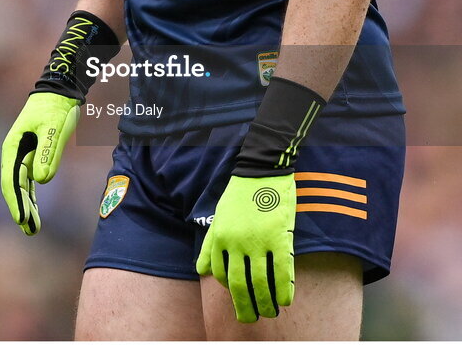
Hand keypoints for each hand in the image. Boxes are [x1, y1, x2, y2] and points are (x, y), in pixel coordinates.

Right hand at [1, 92, 78, 234]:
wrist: (60, 92)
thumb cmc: (55, 107)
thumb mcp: (53, 128)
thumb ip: (48, 151)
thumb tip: (41, 180)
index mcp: (13, 146)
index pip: (11, 179)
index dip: (15, 201)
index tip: (21, 219)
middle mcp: (14, 153)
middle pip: (14, 186)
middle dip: (21, 208)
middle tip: (29, 230)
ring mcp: (23, 155)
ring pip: (22, 186)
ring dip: (26, 206)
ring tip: (31, 228)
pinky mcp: (34, 156)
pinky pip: (29, 181)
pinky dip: (32, 196)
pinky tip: (34, 211)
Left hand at [196, 174, 295, 321]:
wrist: (260, 169)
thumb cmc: (239, 194)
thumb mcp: (218, 217)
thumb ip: (211, 244)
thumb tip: (202, 271)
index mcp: (221, 237)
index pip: (222, 274)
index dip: (230, 290)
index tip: (239, 296)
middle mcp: (237, 242)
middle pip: (239, 284)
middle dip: (245, 306)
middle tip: (250, 319)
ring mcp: (259, 241)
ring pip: (261, 282)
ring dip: (266, 303)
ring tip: (271, 313)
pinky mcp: (279, 237)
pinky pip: (282, 271)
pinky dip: (284, 290)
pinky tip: (286, 300)